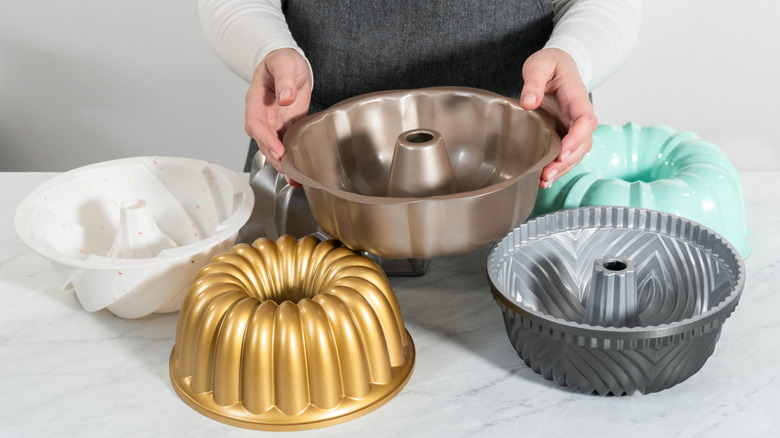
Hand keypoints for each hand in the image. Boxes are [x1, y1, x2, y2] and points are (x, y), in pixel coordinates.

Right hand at [245, 48, 311, 176]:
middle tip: (288, 170)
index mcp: (256, 101)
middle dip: (274, 157)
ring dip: (281, 164)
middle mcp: (262, 115)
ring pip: (272, 148)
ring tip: (294, 178)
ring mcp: (273, 124)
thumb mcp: (285, 64)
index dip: (265, 138)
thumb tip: (285, 98)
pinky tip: (299, 174)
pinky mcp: (286, 128)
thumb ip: (285, 80)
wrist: (289, 64)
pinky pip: (285, 146)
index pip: (256, 123)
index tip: (278, 149)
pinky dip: (291, 160)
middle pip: (262, 142)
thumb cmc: (282, 61)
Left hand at [520, 48, 597, 188]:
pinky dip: (558, 167)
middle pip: (584, 143)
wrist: (556, 65)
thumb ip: (534, 81)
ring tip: (544, 181)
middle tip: (547, 174)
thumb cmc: (550, 64)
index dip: (577, 137)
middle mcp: (579, 115)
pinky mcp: (564, 133)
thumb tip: (528, 102)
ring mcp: (573, 126)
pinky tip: (544, 179)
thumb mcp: (539, 65)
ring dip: (562, 168)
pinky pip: (566, 153)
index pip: (586, 120)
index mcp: (577, 98)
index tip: (562, 151)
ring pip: (577, 152)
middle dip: (568, 161)